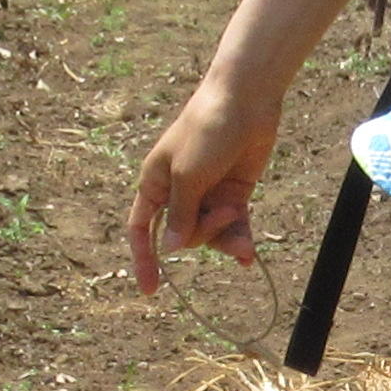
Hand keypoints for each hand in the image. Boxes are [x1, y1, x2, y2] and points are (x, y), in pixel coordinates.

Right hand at [129, 77, 280, 290]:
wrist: (245, 101)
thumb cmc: (206, 130)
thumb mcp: (188, 175)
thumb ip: (180, 214)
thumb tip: (170, 248)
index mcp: (155, 182)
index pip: (141, 228)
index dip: (144, 258)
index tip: (150, 289)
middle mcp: (179, 191)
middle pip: (184, 234)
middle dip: (204, 233)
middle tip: (224, 213)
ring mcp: (208, 193)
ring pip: (211, 234)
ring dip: (226, 239)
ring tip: (245, 241)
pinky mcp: (234, 192)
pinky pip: (234, 226)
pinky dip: (241, 240)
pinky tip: (249, 256)